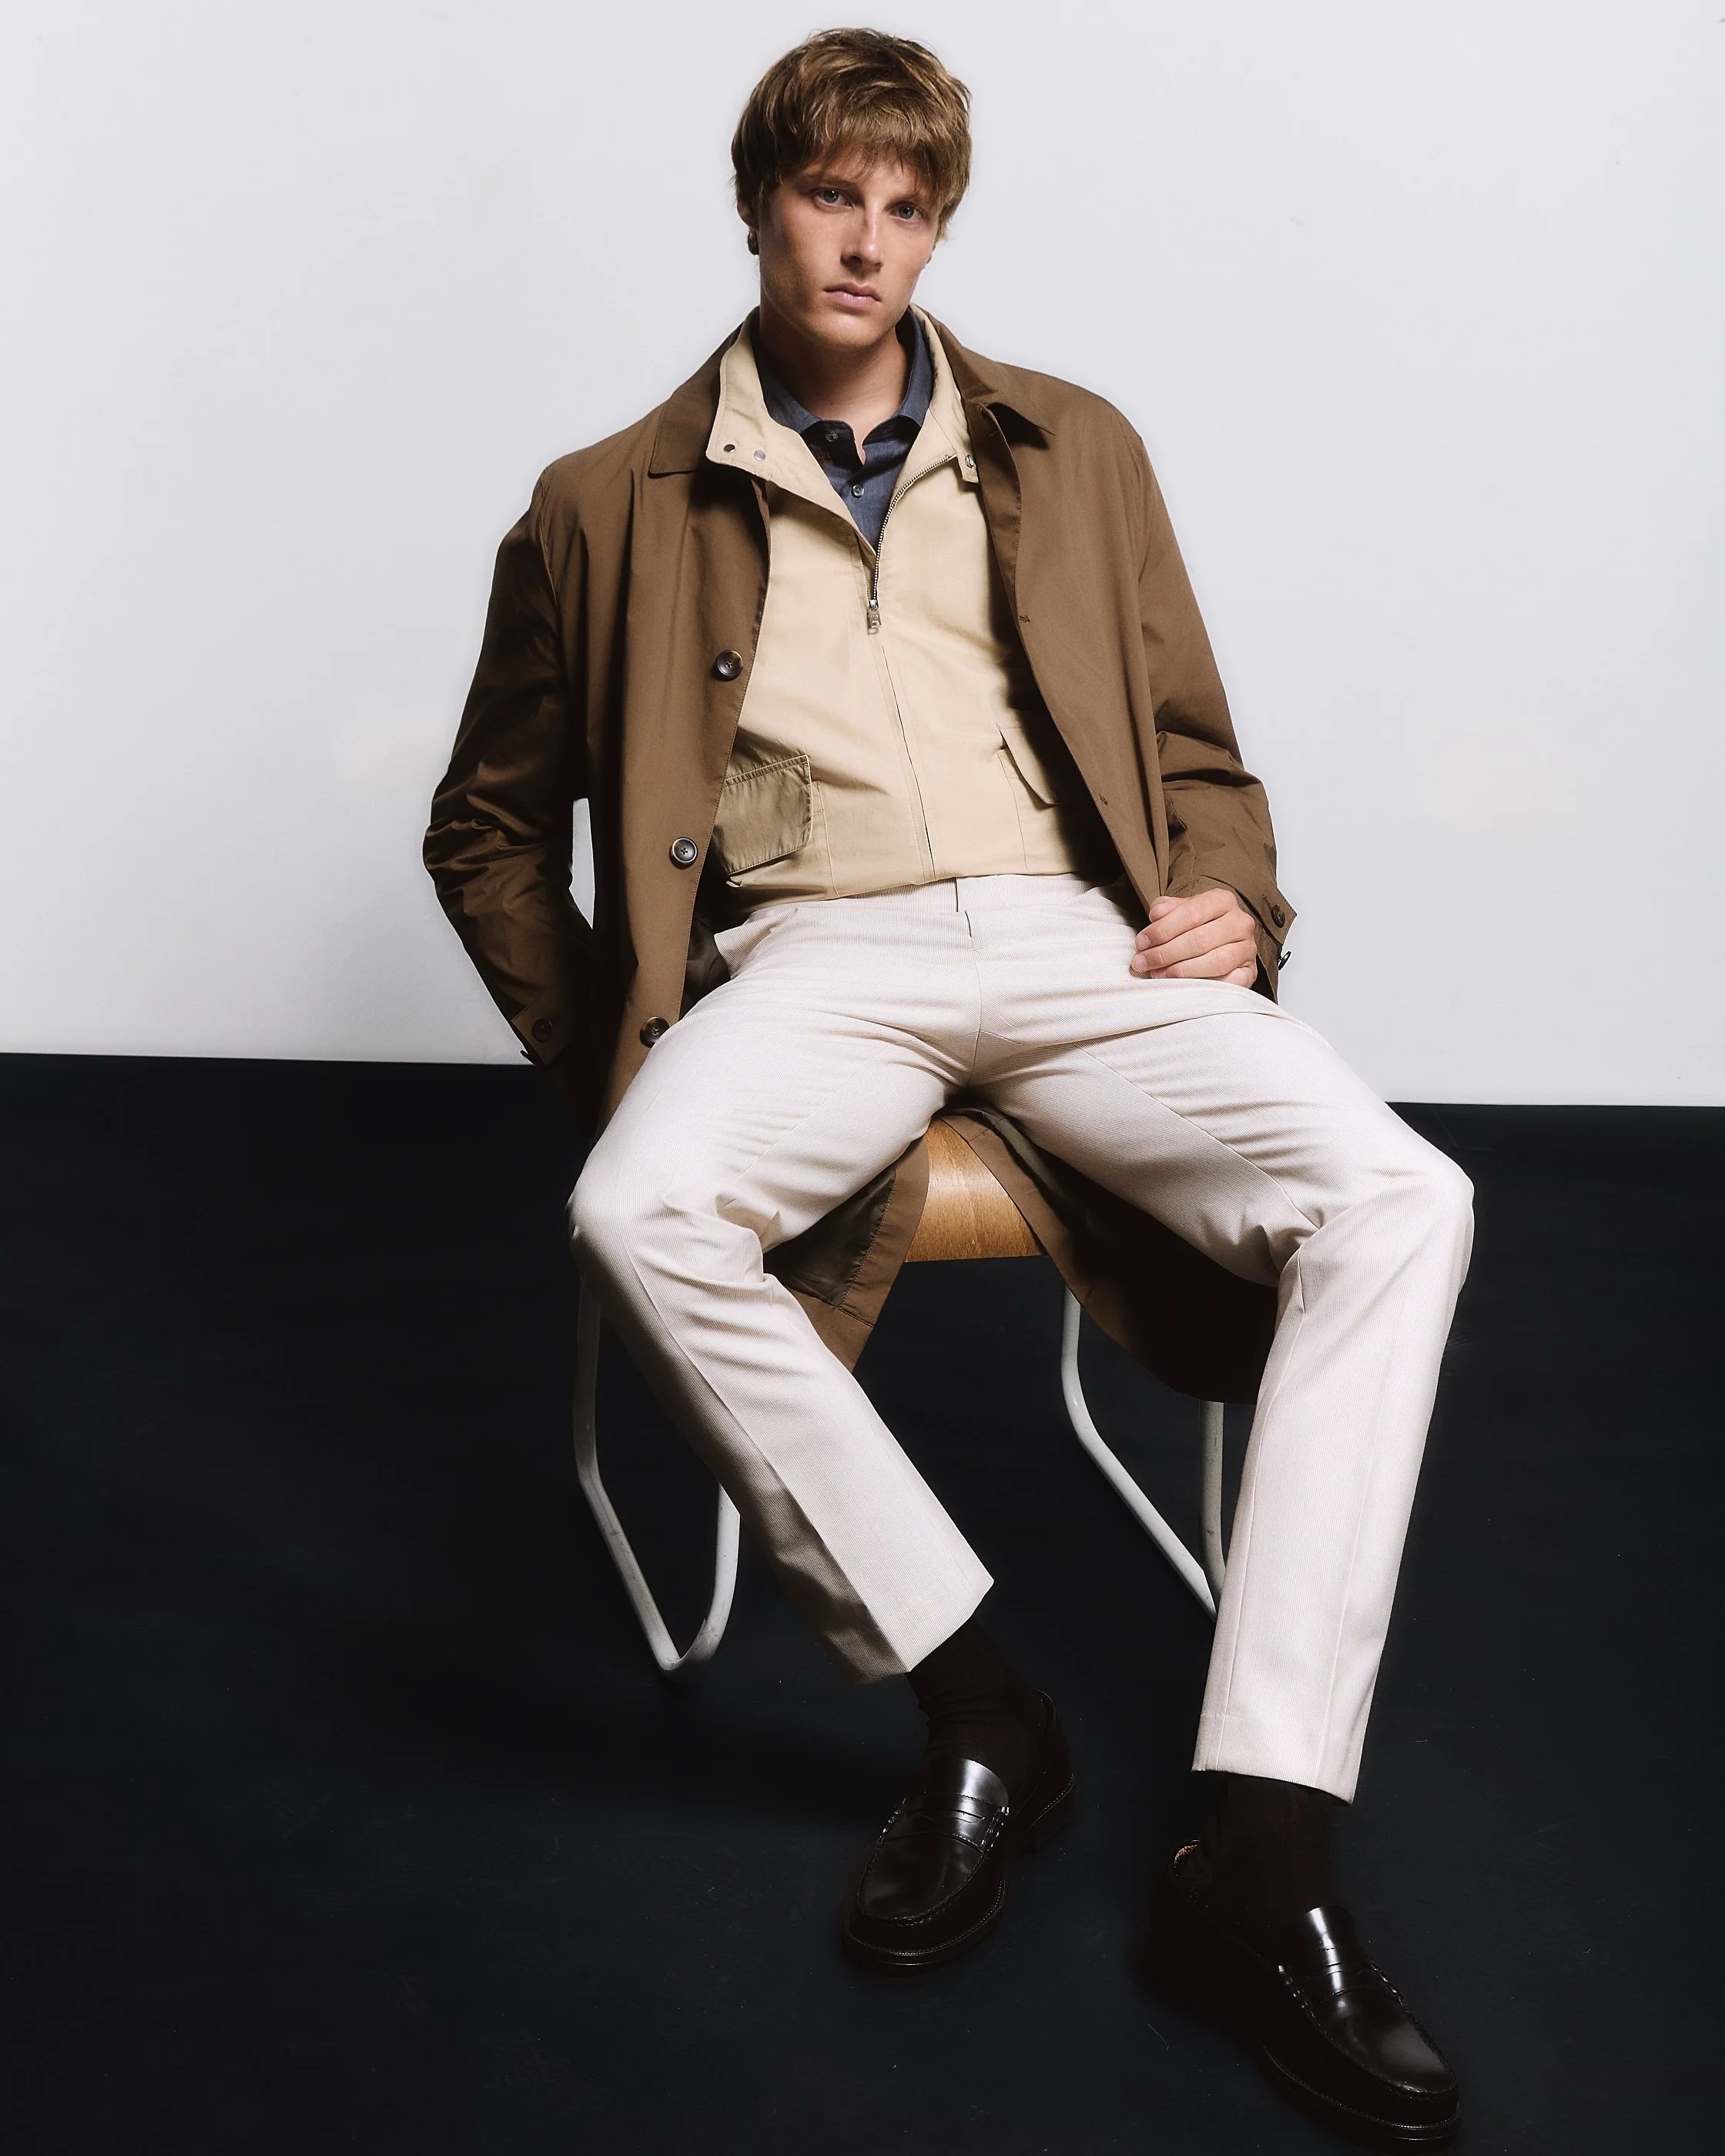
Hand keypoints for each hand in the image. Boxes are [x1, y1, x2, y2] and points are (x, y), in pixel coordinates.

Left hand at [1131, 887, 1257, 985]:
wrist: (1222, 943)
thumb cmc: (1196, 926)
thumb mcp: (1179, 910)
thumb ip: (1166, 909)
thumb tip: (1156, 915)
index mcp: (1223, 900)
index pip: (1192, 914)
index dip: (1163, 930)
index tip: (1141, 943)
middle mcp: (1240, 922)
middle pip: (1200, 940)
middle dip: (1165, 953)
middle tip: (1143, 962)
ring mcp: (1248, 949)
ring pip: (1215, 962)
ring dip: (1181, 971)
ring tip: (1158, 974)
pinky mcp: (1250, 973)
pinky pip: (1229, 983)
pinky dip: (1205, 986)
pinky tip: (1184, 986)